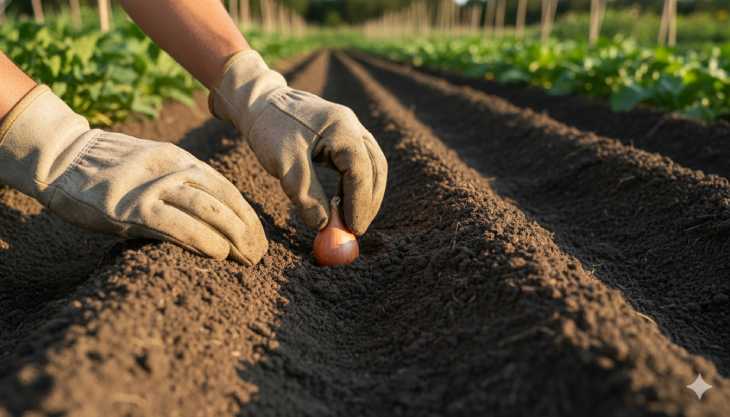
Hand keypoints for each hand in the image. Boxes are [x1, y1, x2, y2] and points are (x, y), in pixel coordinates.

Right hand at [0, 85, 266, 264]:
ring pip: (209, 212)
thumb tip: (206, 213)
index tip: (258, 238)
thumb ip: (177, 183)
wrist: (60, 157)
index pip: (226, 189)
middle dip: (248, 231)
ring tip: (248, 259)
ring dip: (235, 238)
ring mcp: (154, 187)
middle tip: (259, 256)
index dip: (247, 216)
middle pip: (225, 201)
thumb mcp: (149, 165)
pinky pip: (179, 225)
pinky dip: (203, 240)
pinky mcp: (133, 207)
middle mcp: (173, 169)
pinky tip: (220, 254)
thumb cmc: (104, 168)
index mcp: (180, 160)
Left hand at [210, 50, 386, 234]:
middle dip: (368, 202)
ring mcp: (351, 129)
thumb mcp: (286, 165)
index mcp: (341, 128)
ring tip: (351, 219)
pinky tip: (344, 201)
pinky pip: (361, 162)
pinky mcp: (345, 135)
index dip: (360, 203)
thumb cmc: (271, 129)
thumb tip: (323, 225)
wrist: (260, 103)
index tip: (352, 228)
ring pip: (372, 165)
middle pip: (375, 168)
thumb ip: (306, 195)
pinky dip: (357, 184)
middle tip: (356, 229)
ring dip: (366, 194)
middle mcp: (353, 126)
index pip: (361, 171)